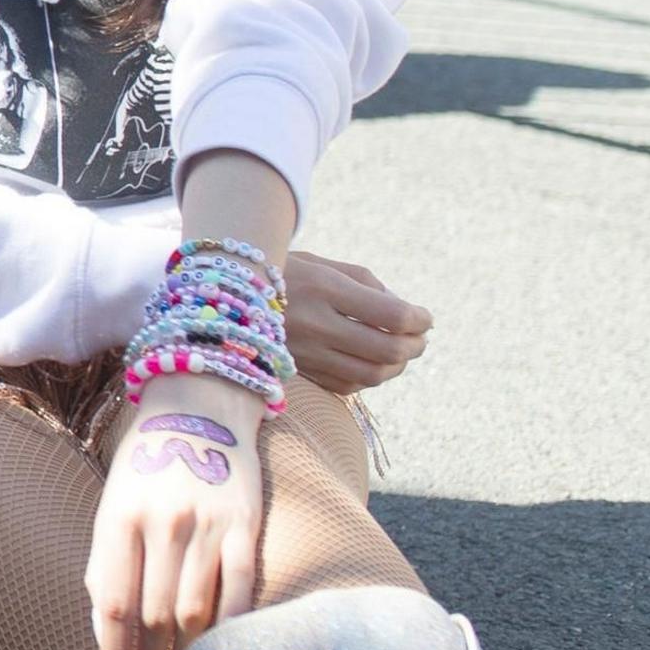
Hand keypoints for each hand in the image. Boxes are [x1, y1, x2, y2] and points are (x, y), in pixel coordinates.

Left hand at [89, 372, 269, 649]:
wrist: (200, 407)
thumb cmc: (147, 467)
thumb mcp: (112, 505)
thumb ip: (107, 564)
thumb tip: (105, 633)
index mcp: (117, 519)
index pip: (112, 605)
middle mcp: (160, 524)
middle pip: (154, 617)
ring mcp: (206, 526)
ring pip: (195, 613)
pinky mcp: (245, 526)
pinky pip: (240, 592)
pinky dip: (230, 631)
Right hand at [283, 253, 428, 392]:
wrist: (223, 291)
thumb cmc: (282, 271)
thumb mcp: (322, 263)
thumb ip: (367, 284)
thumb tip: (407, 315)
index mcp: (322, 287)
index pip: (392, 315)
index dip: (419, 319)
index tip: (425, 317)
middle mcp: (314, 323)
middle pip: (387, 350)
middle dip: (415, 345)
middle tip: (420, 337)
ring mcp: (303, 352)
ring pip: (372, 374)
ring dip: (398, 365)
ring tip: (402, 351)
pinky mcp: (296, 371)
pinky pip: (348, 385)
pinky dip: (369, 377)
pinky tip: (370, 362)